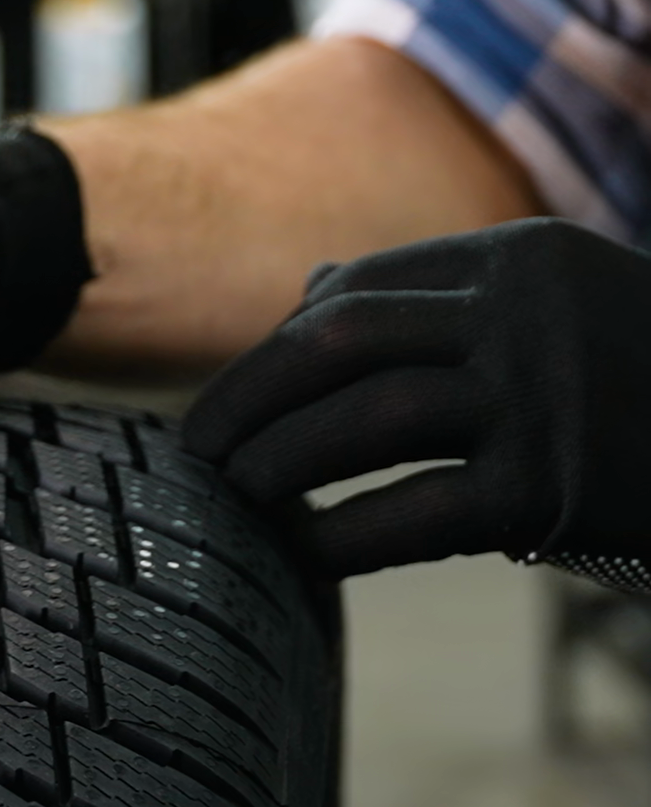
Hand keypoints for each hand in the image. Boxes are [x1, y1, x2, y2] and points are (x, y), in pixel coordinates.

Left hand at [184, 219, 650, 580]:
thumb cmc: (637, 379)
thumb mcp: (554, 304)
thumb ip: (439, 294)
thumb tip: (308, 299)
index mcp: (516, 254)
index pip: (359, 288)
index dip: (279, 345)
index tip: (236, 394)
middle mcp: (524, 309)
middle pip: (342, 338)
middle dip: (252, 392)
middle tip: (199, 445)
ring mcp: (542, 395)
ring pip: (367, 417)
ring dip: (281, 459)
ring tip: (237, 494)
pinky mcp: (553, 486)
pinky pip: (415, 511)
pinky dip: (344, 534)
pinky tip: (304, 551)